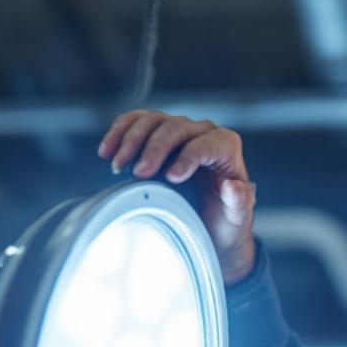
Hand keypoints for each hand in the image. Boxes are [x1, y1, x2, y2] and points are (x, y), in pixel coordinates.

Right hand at [98, 110, 256, 284]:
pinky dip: (119, 132)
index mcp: (226, 147)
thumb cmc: (225, 221)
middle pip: (175, 128)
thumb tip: (231, 185)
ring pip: (152, 120)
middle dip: (154, 148)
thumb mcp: (237, 218)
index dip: (188, 157)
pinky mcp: (157, 135)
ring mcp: (179, 131)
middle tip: (138, 174)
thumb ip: (240, 202)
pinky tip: (106, 151)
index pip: (206, 143)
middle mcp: (203, 133)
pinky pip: (136, 122)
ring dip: (131, 139)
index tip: (171, 178)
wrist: (209, 226)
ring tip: (118, 166)